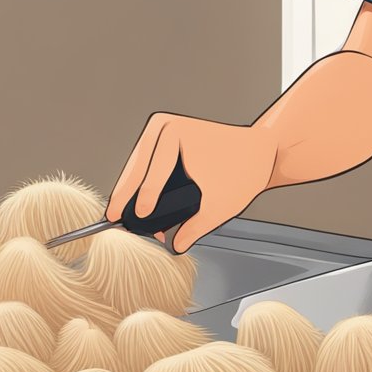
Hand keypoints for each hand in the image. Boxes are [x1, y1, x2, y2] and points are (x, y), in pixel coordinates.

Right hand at [107, 113, 278, 253]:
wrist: (258, 150)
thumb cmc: (244, 169)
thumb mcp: (220, 205)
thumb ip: (195, 228)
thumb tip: (174, 246)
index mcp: (176, 133)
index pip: (154, 173)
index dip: (144, 198)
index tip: (133, 218)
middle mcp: (164, 125)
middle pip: (136, 168)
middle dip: (126, 196)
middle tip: (113, 218)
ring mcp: (162, 128)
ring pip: (137, 165)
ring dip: (131, 190)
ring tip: (122, 215)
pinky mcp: (163, 136)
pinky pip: (145, 162)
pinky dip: (142, 182)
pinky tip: (136, 203)